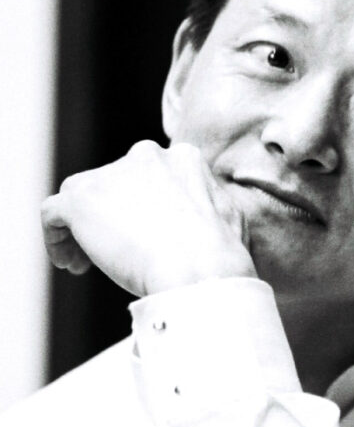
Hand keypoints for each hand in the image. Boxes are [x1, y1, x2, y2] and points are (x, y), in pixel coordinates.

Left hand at [41, 140, 256, 296]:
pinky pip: (54, 213)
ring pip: (83, 198)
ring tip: (88, 263)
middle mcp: (146, 155)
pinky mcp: (80, 196)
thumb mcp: (227, 216)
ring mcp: (111, 173)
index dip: (142, 207)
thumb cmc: (221, 255)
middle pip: (115, 184)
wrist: (200, 270)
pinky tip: (71, 264)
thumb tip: (201, 213)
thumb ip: (205, 203)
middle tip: (117, 250)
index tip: (143, 235)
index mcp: (183, 158)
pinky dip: (57, 239)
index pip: (149, 176)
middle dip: (113, 216)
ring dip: (84, 229)